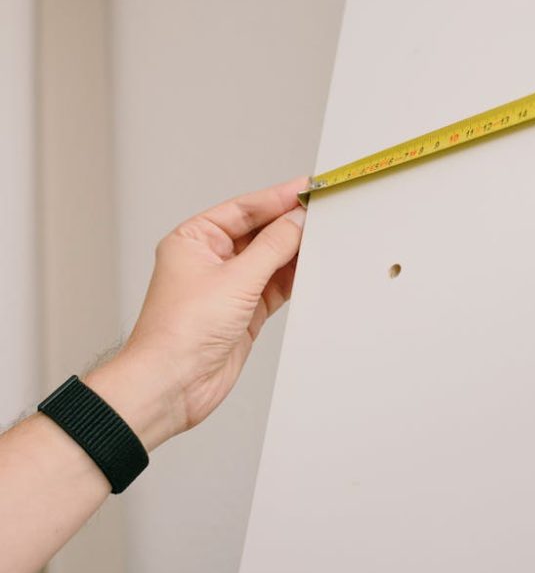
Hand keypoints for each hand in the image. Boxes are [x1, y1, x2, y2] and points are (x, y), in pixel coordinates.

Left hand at [85, 176, 307, 449]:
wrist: (173, 384)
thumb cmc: (179, 332)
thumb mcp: (235, 279)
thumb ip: (272, 247)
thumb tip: (296, 221)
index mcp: (193, 239)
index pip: (242, 209)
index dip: (276, 197)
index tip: (306, 189)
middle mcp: (208, 260)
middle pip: (258, 232)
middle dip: (288, 224)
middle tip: (320, 212)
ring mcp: (227, 287)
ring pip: (269, 259)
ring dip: (293, 252)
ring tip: (322, 237)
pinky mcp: (243, 312)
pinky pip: (274, 286)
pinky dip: (293, 278)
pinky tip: (311, 268)